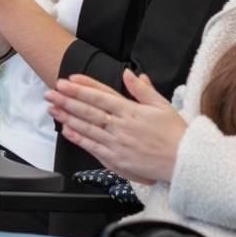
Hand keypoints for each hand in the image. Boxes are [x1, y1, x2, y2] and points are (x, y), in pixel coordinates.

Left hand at [46, 70, 186, 185]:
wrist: (184, 162)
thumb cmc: (176, 134)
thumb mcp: (163, 106)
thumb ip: (143, 90)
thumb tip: (129, 74)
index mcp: (132, 111)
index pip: (102, 95)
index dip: (83, 88)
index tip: (68, 81)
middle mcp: (121, 126)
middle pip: (89, 110)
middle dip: (67, 100)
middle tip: (51, 92)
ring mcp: (117, 144)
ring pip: (87, 128)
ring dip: (68, 117)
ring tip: (53, 108)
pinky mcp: (117, 160)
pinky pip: (93, 147)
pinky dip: (79, 139)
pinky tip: (66, 131)